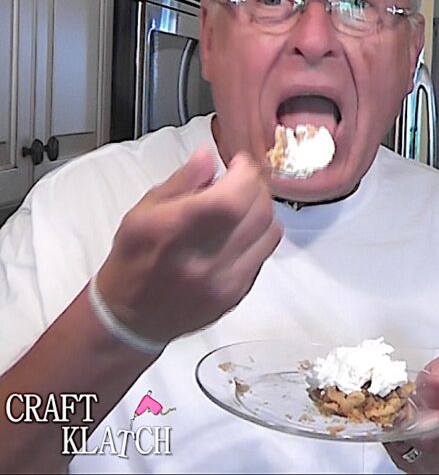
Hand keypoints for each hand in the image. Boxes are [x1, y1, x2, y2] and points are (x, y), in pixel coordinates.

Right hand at [94, 147, 281, 344]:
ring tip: (244, 204)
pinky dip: (261, 234)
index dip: (245, 173)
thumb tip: (209, 156)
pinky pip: (266, 253)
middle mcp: (204, 259)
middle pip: (258, 211)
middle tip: (243, 180)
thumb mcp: (143, 211)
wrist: (131, 318)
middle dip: (256, 186)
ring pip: (270, 231)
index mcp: (175, 232)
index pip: (232, 197)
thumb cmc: (133, 260)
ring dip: (263, 209)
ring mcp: (225, 280)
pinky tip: (242, 230)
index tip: (239, 164)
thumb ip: (182, 181)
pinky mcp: (238, 293)